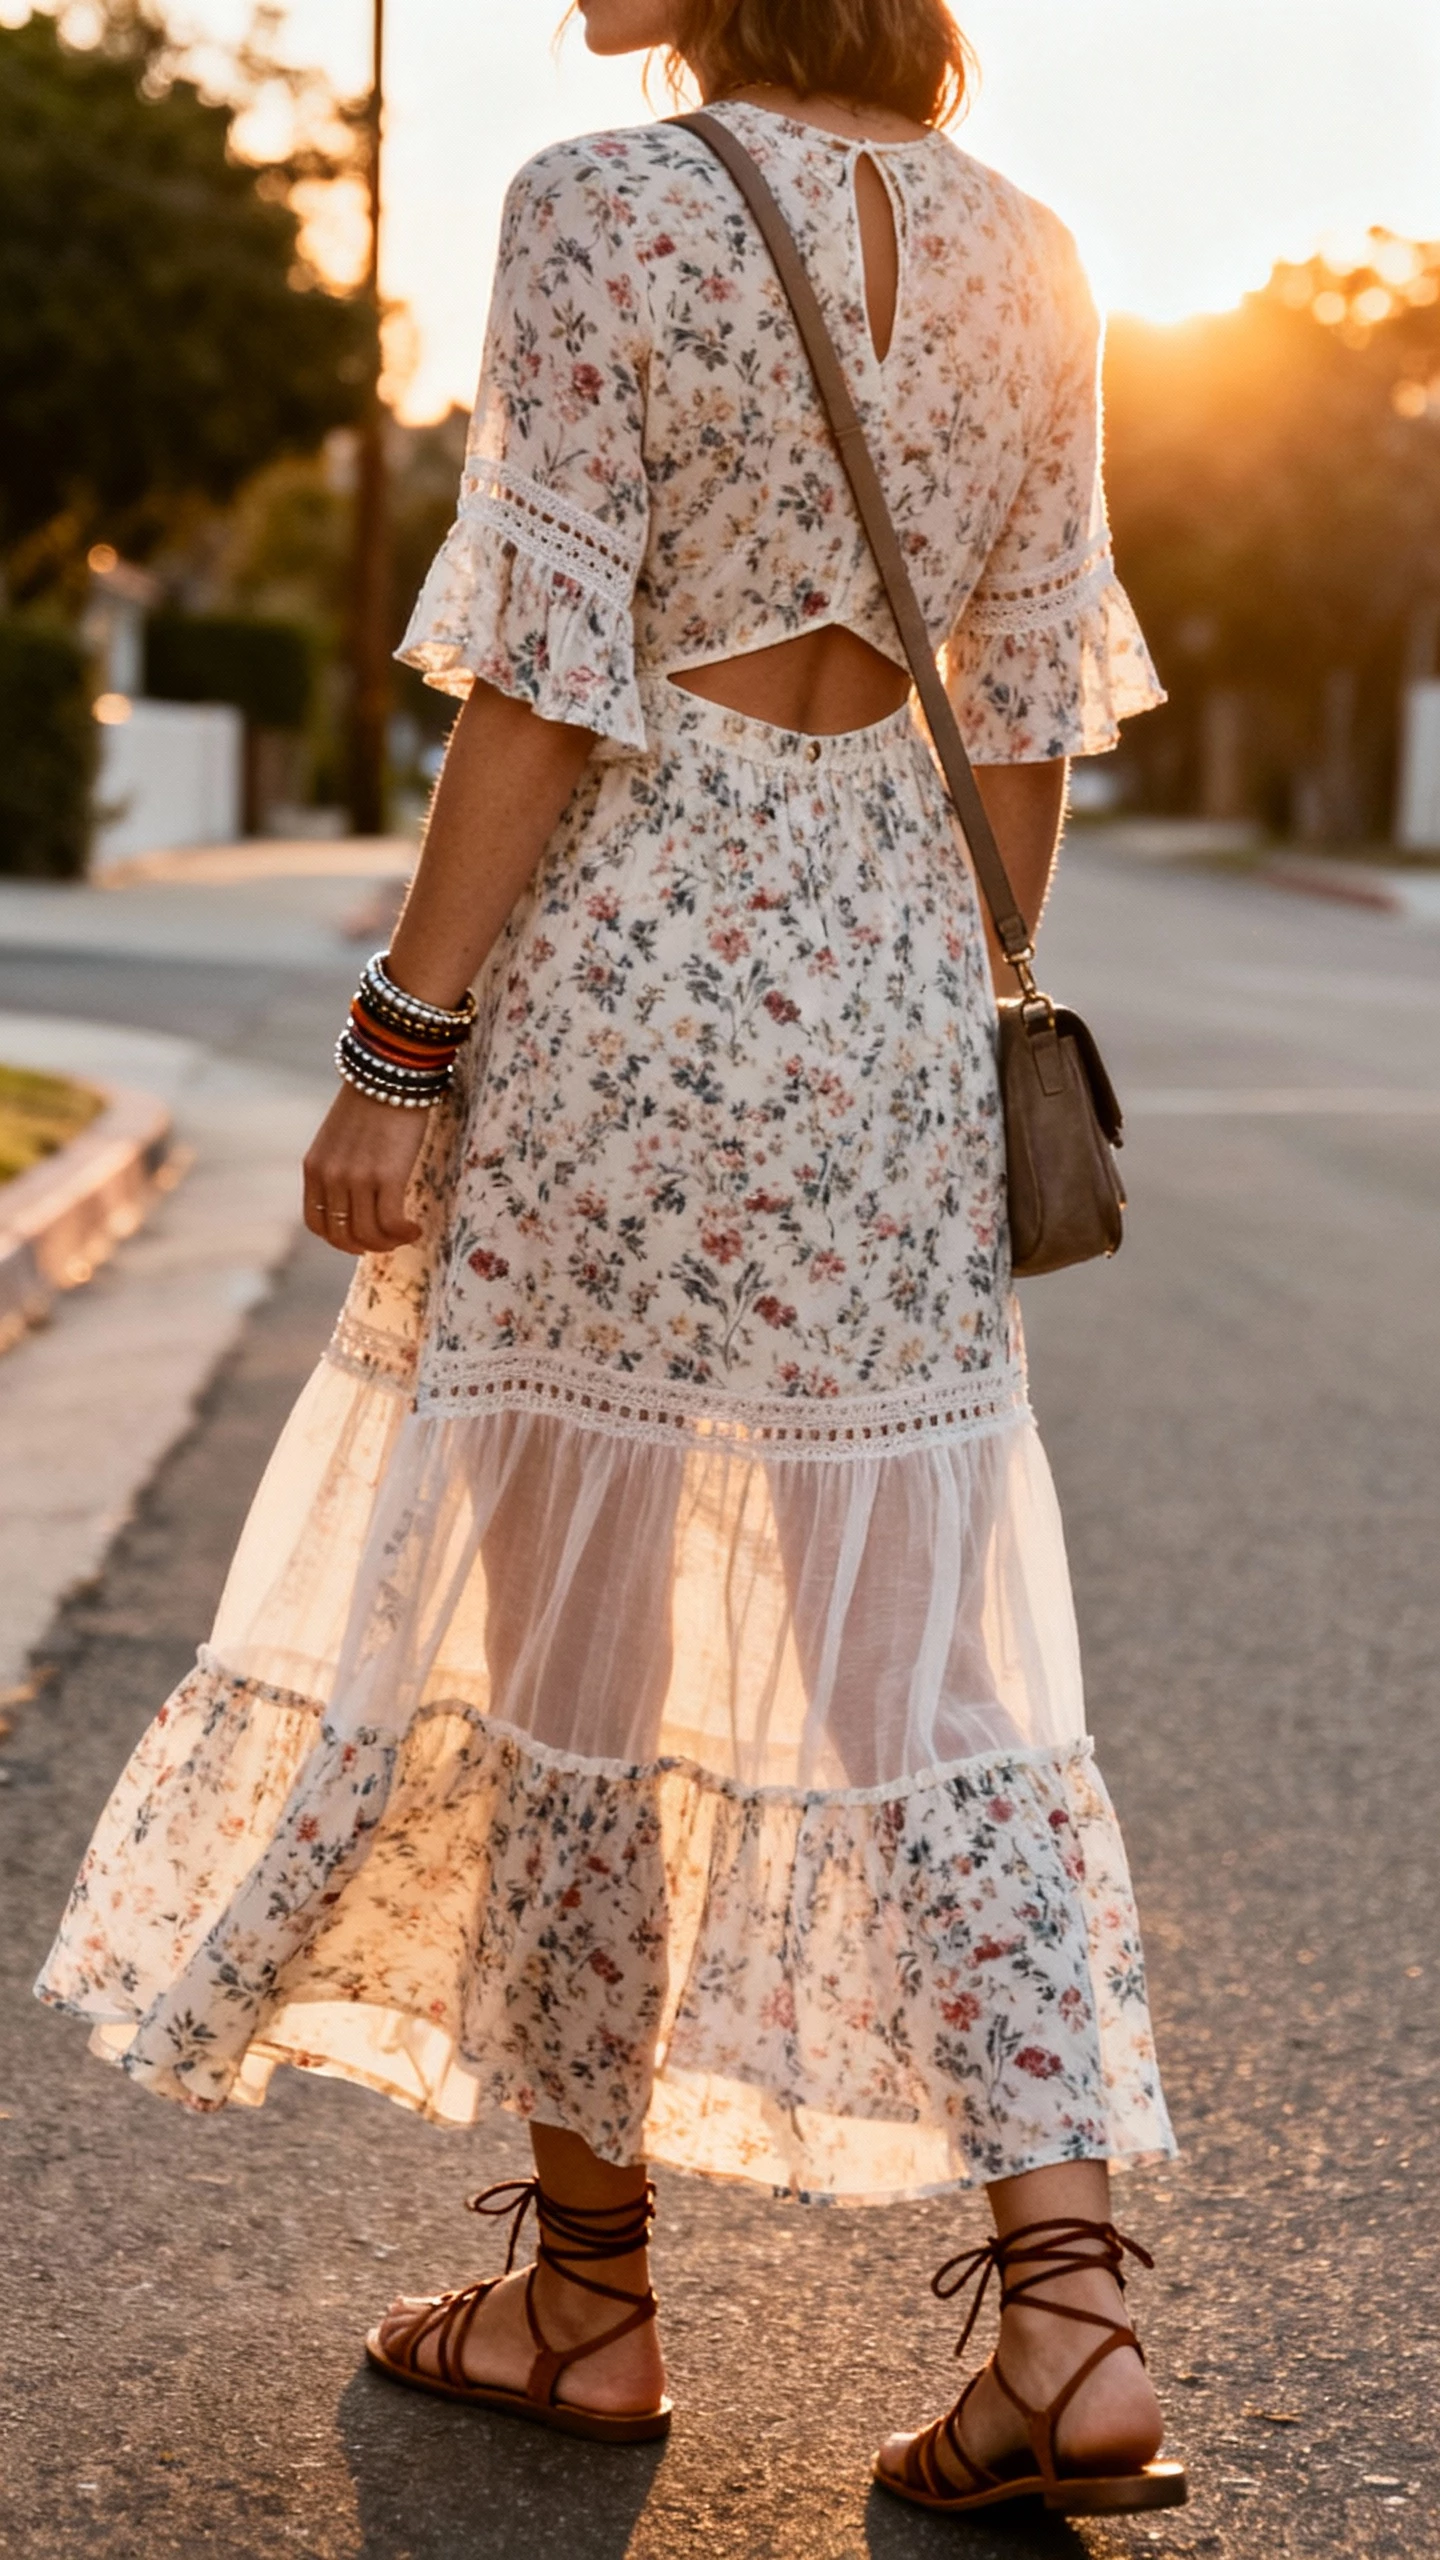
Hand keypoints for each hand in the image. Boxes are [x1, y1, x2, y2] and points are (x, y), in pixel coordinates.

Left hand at [302, 1083, 428, 1256]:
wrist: (390, 1073)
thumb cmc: (372, 1101)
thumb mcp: (340, 1137)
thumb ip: (339, 1165)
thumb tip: (356, 1196)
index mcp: (314, 1167)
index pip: (316, 1223)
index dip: (338, 1239)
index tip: (361, 1237)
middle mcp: (331, 1177)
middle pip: (341, 1236)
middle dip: (365, 1246)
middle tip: (388, 1240)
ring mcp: (357, 1179)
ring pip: (368, 1235)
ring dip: (389, 1243)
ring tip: (406, 1233)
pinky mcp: (387, 1176)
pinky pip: (391, 1224)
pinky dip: (404, 1234)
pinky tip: (416, 1228)